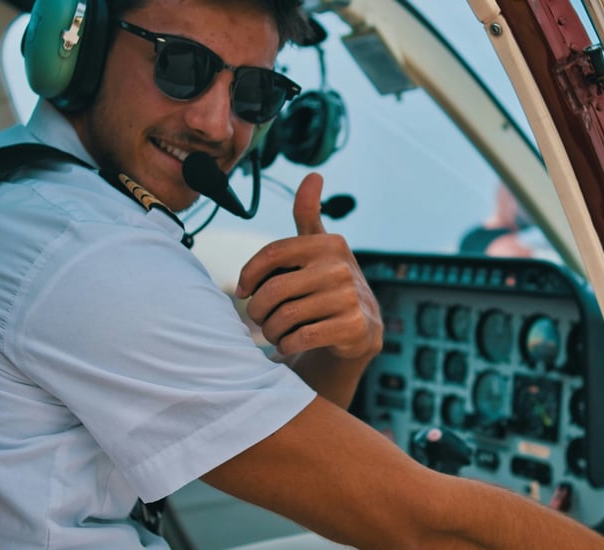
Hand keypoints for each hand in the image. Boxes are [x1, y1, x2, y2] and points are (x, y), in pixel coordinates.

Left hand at [236, 172, 381, 360]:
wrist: (361, 328)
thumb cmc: (328, 283)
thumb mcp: (320, 247)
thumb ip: (309, 214)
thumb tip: (314, 175)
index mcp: (328, 244)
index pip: (272, 254)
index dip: (249, 274)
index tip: (242, 291)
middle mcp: (341, 267)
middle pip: (275, 290)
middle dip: (257, 310)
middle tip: (257, 319)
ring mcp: (350, 297)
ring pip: (286, 317)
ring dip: (271, 330)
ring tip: (272, 333)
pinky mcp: (354, 326)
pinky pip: (302, 337)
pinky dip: (286, 344)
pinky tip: (287, 343)